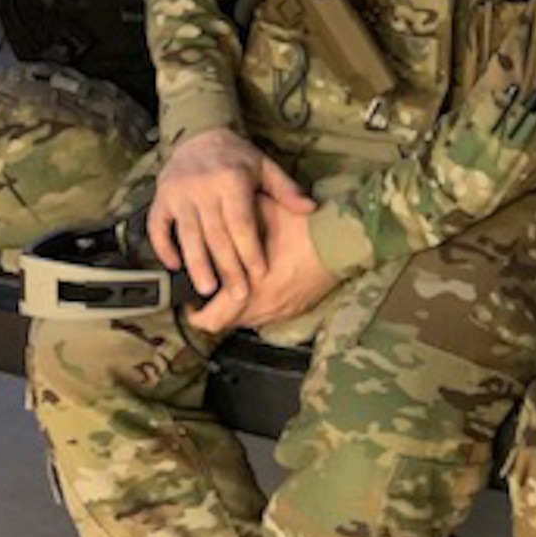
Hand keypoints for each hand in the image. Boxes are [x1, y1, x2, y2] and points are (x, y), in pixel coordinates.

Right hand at [148, 127, 314, 304]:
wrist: (200, 134)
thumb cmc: (237, 157)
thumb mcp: (265, 167)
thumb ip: (286, 190)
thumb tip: (310, 208)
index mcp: (231, 180)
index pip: (241, 223)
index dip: (250, 250)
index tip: (259, 274)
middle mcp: (202, 188)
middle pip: (216, 234)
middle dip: (228, 267)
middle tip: (238, 294)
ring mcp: (178, 193)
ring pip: (187, 235)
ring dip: (197, 264)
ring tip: (207, 289)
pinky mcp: (161, 197)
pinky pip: (157, 226)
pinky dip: (163, 246)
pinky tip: (174, 266)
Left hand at [188, 189, 336, 333]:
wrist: (345, 242)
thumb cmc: (305, 228)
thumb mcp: (264, 214)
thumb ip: (236, 217)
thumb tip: (214, 212)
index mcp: (249, 289)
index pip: (210, 318)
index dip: (194, 312)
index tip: (190, 298)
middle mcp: (263, 307)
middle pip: (225, 324)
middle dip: (213, 312)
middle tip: (207, 295)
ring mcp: (281, 311)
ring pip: (246, 321)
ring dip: (236, 309)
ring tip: (232, 289)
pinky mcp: (296, 309)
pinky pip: (268, 316)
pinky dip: (258, 306)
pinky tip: (260, 288)